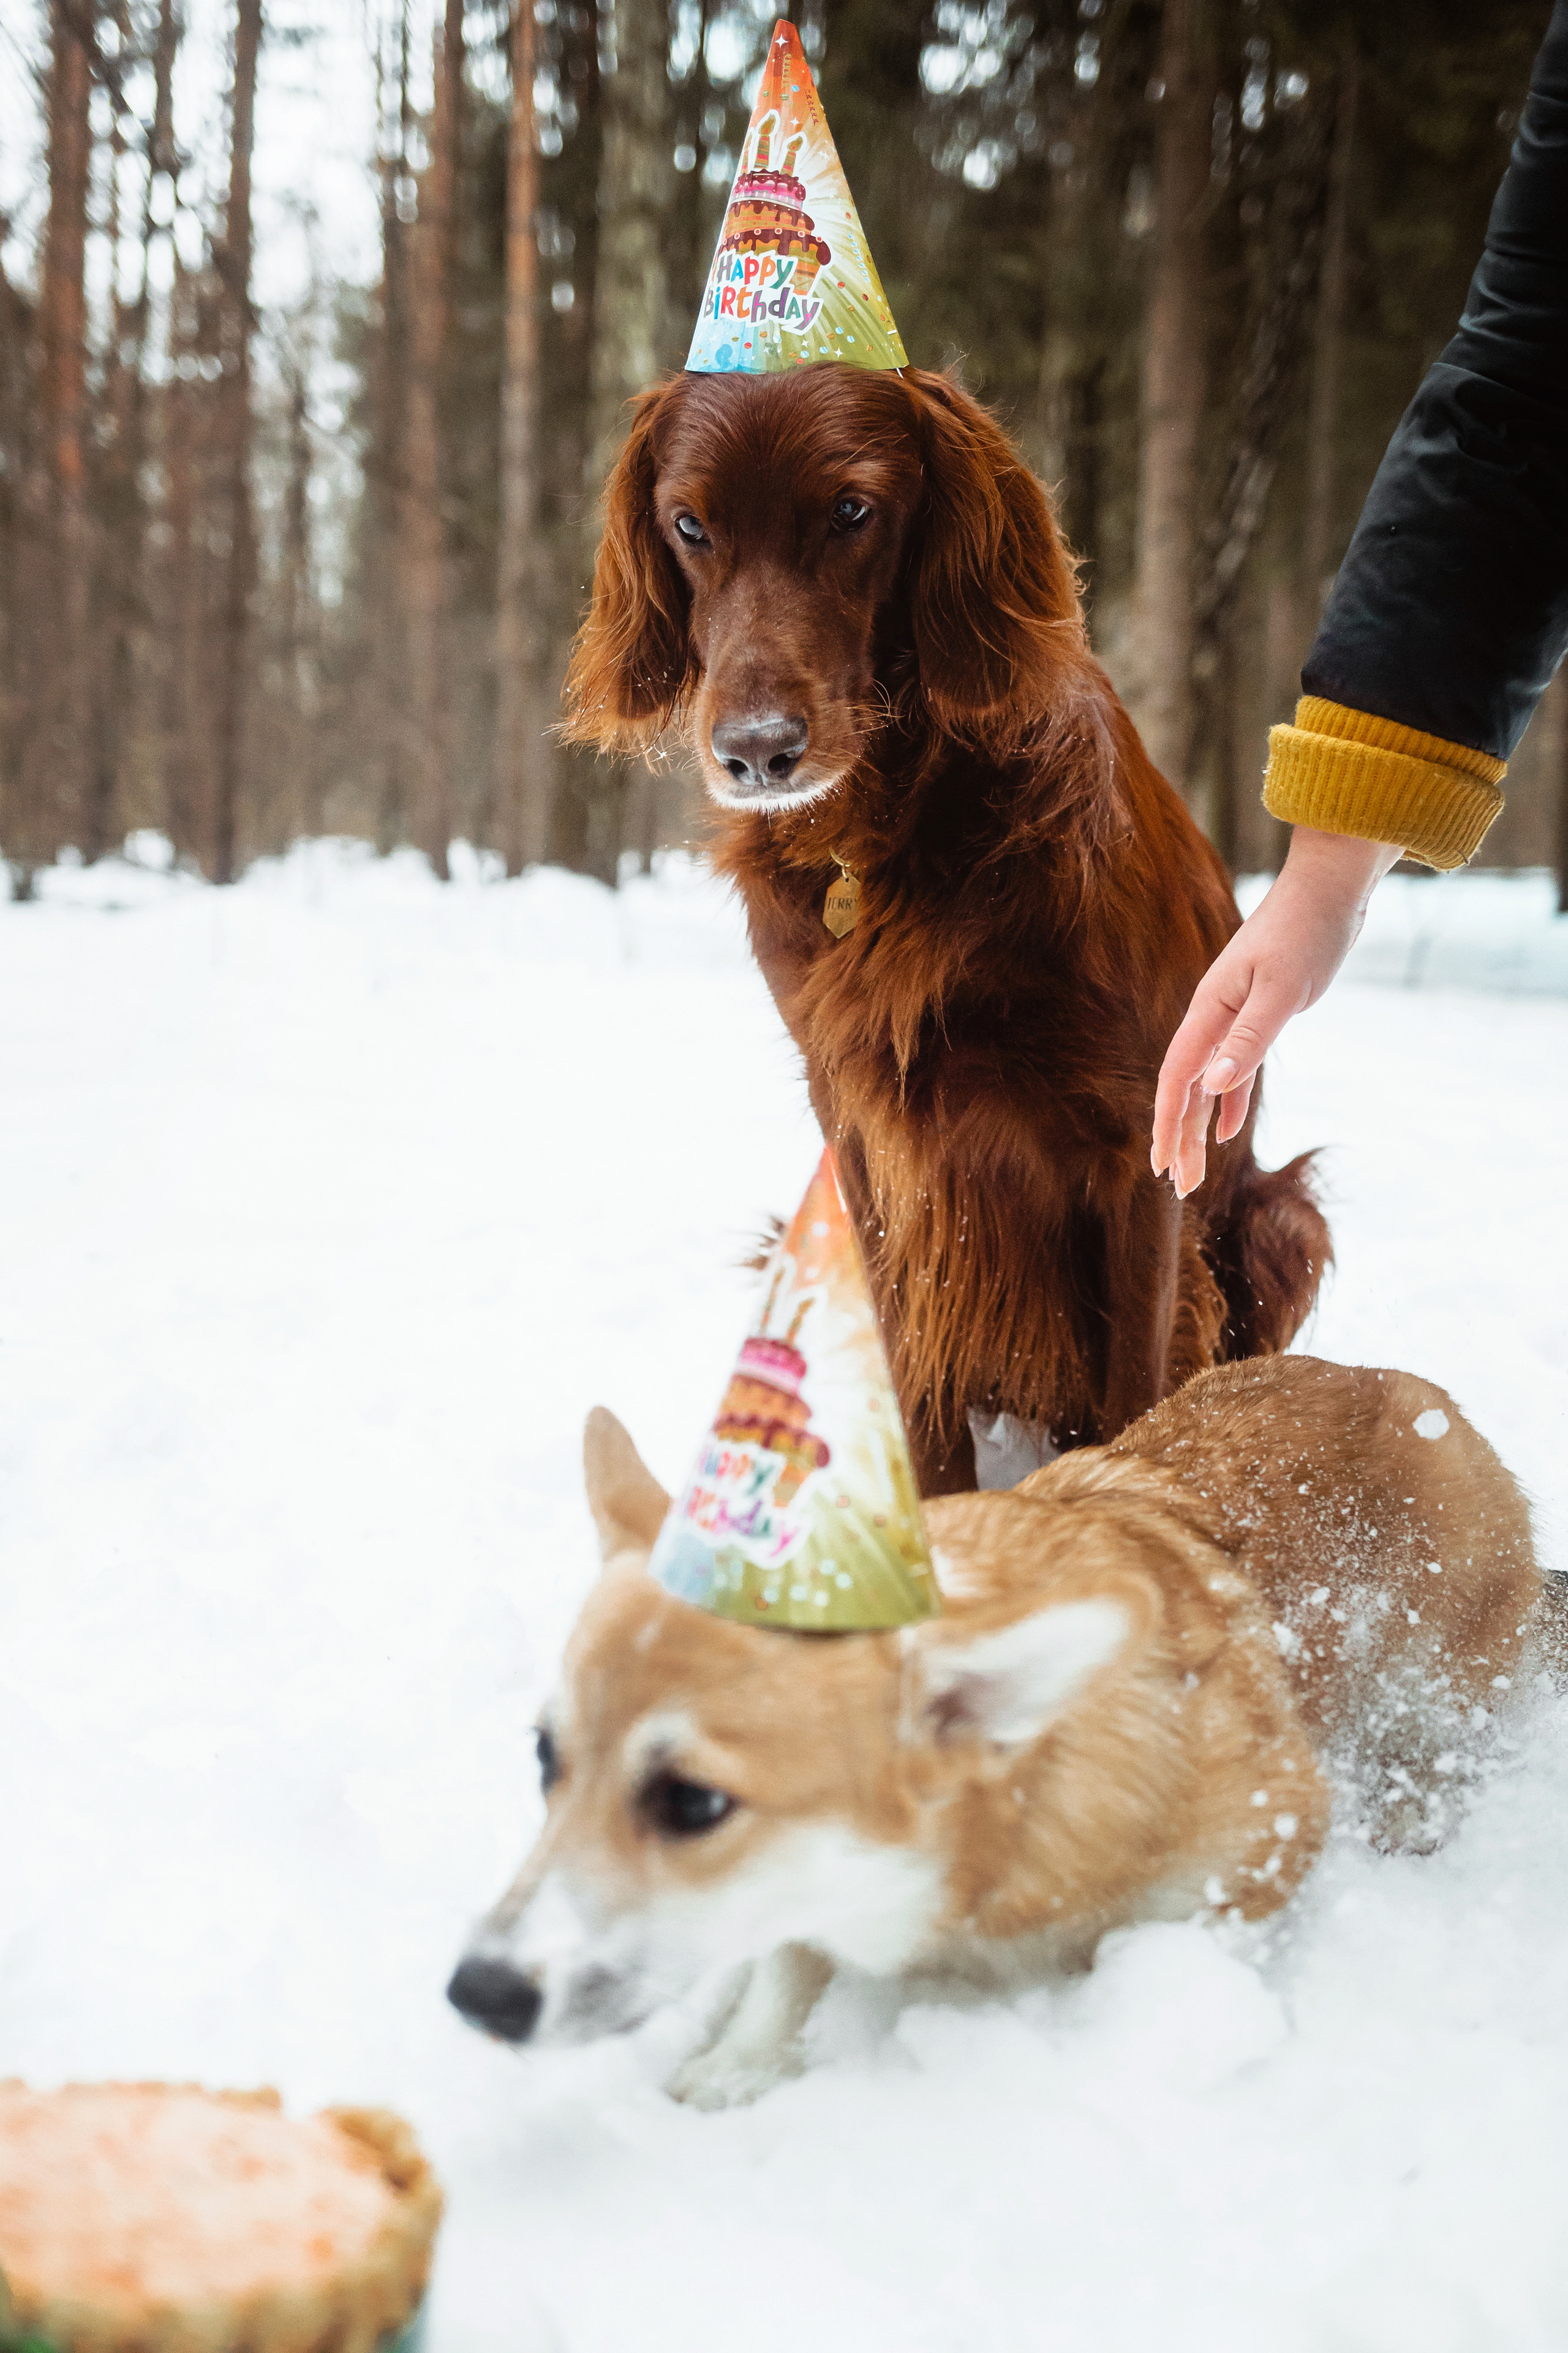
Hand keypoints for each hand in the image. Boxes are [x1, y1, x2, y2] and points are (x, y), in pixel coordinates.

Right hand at [1152, 827, 1401, 1197]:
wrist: (1330, 889)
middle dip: (1179, 1138)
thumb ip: (1249, 1039)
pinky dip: (1229, 1102)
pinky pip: (1235, 1070)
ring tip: (1191, 1171)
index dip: (1168, 1123)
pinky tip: (1226, 1131)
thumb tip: (1214, 1085)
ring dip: (1199, 1128)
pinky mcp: (1259, 1016)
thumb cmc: (1307, 932)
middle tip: (1177, 1187)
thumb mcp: (1283, 989)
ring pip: (1209, 1084)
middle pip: (1187, 1089)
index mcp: (1210, 1010)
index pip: (1178, 1077)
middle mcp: (1214, 1017)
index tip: (1161, 1165)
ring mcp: (1234, 1017)